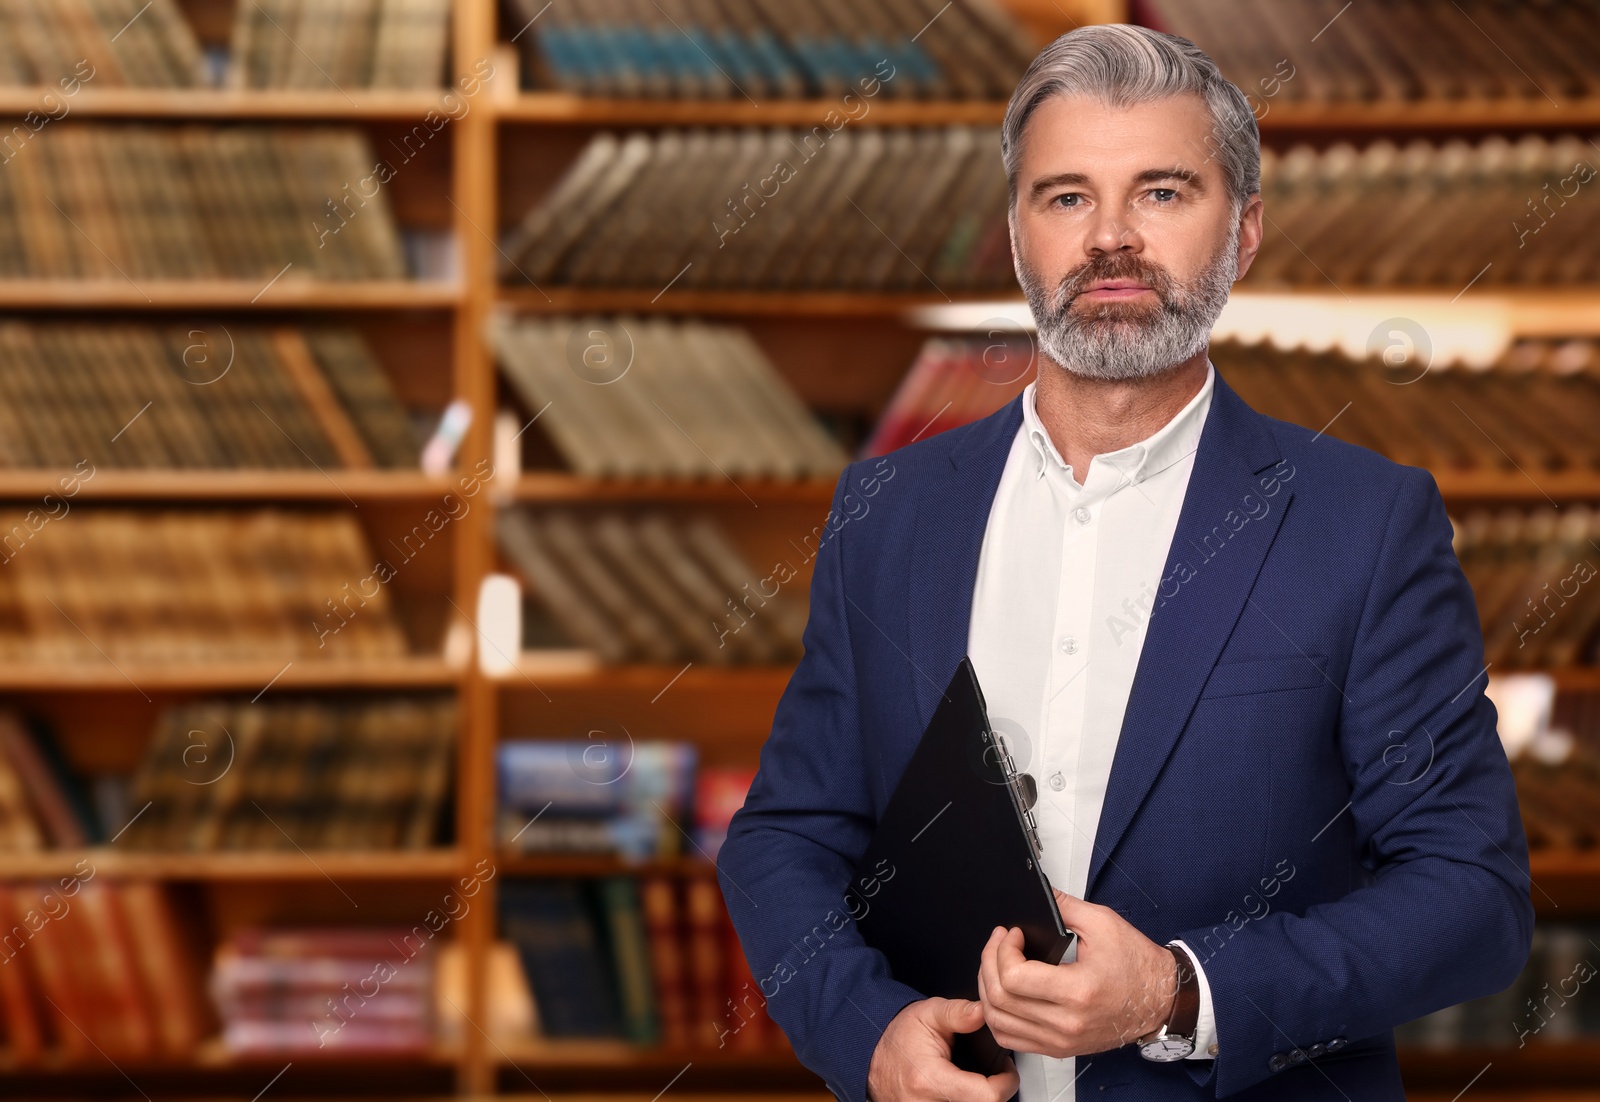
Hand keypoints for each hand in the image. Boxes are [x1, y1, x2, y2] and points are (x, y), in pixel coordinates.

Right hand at [867, 997, 1018, 1101]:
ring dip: (980, 1098)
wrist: (870, 1055)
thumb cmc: (897, 1037)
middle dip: (994, 1093)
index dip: (1006, 1083)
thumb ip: (958, 1012)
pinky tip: (966, 1091)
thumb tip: (982, 1011)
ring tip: (980, 1083)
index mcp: (931, 1080)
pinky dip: (966, 1101)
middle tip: (996, 1075)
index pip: (988, 1097)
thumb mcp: (928, 1014)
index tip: (1007, 1071)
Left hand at [977, 889, 1177, 1058]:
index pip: (1014, 977)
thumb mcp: (1103, 923)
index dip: (1002, 950)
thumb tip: (1038, 894)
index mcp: (1078, 991)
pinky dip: (997, 1016)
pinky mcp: (1059, 1047)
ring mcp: (1061, 1040)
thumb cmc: (1138, 965)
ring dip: (987, 990)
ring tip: (996, 966)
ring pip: (999, 1023)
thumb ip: (1064, 906)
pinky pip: (1011, 1039)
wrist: (1160, 999)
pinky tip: (1001, 994)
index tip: (1012, 934)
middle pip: (1000, 999)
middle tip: (999, 943)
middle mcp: (1066, 1023)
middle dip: (988, 962)